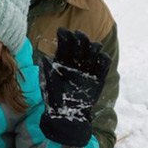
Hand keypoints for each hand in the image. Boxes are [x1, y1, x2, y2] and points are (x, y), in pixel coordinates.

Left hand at [38, 28, 110, 146]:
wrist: (66, 116)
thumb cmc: (54, 100)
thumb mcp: (47, 84)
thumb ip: (47, 71)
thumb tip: (43, 58)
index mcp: (63, 62)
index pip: (66, 44)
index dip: (65, 36)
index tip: (63, 32)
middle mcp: (76, 63)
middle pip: (81, 44)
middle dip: (81, 38)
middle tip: (79, 36)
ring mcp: (87, 70)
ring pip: (94, 51)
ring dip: (93, 46)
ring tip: (91, 47)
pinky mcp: (98, 78)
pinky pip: (103, 65)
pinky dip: (104, 59)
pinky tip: (100, 57)